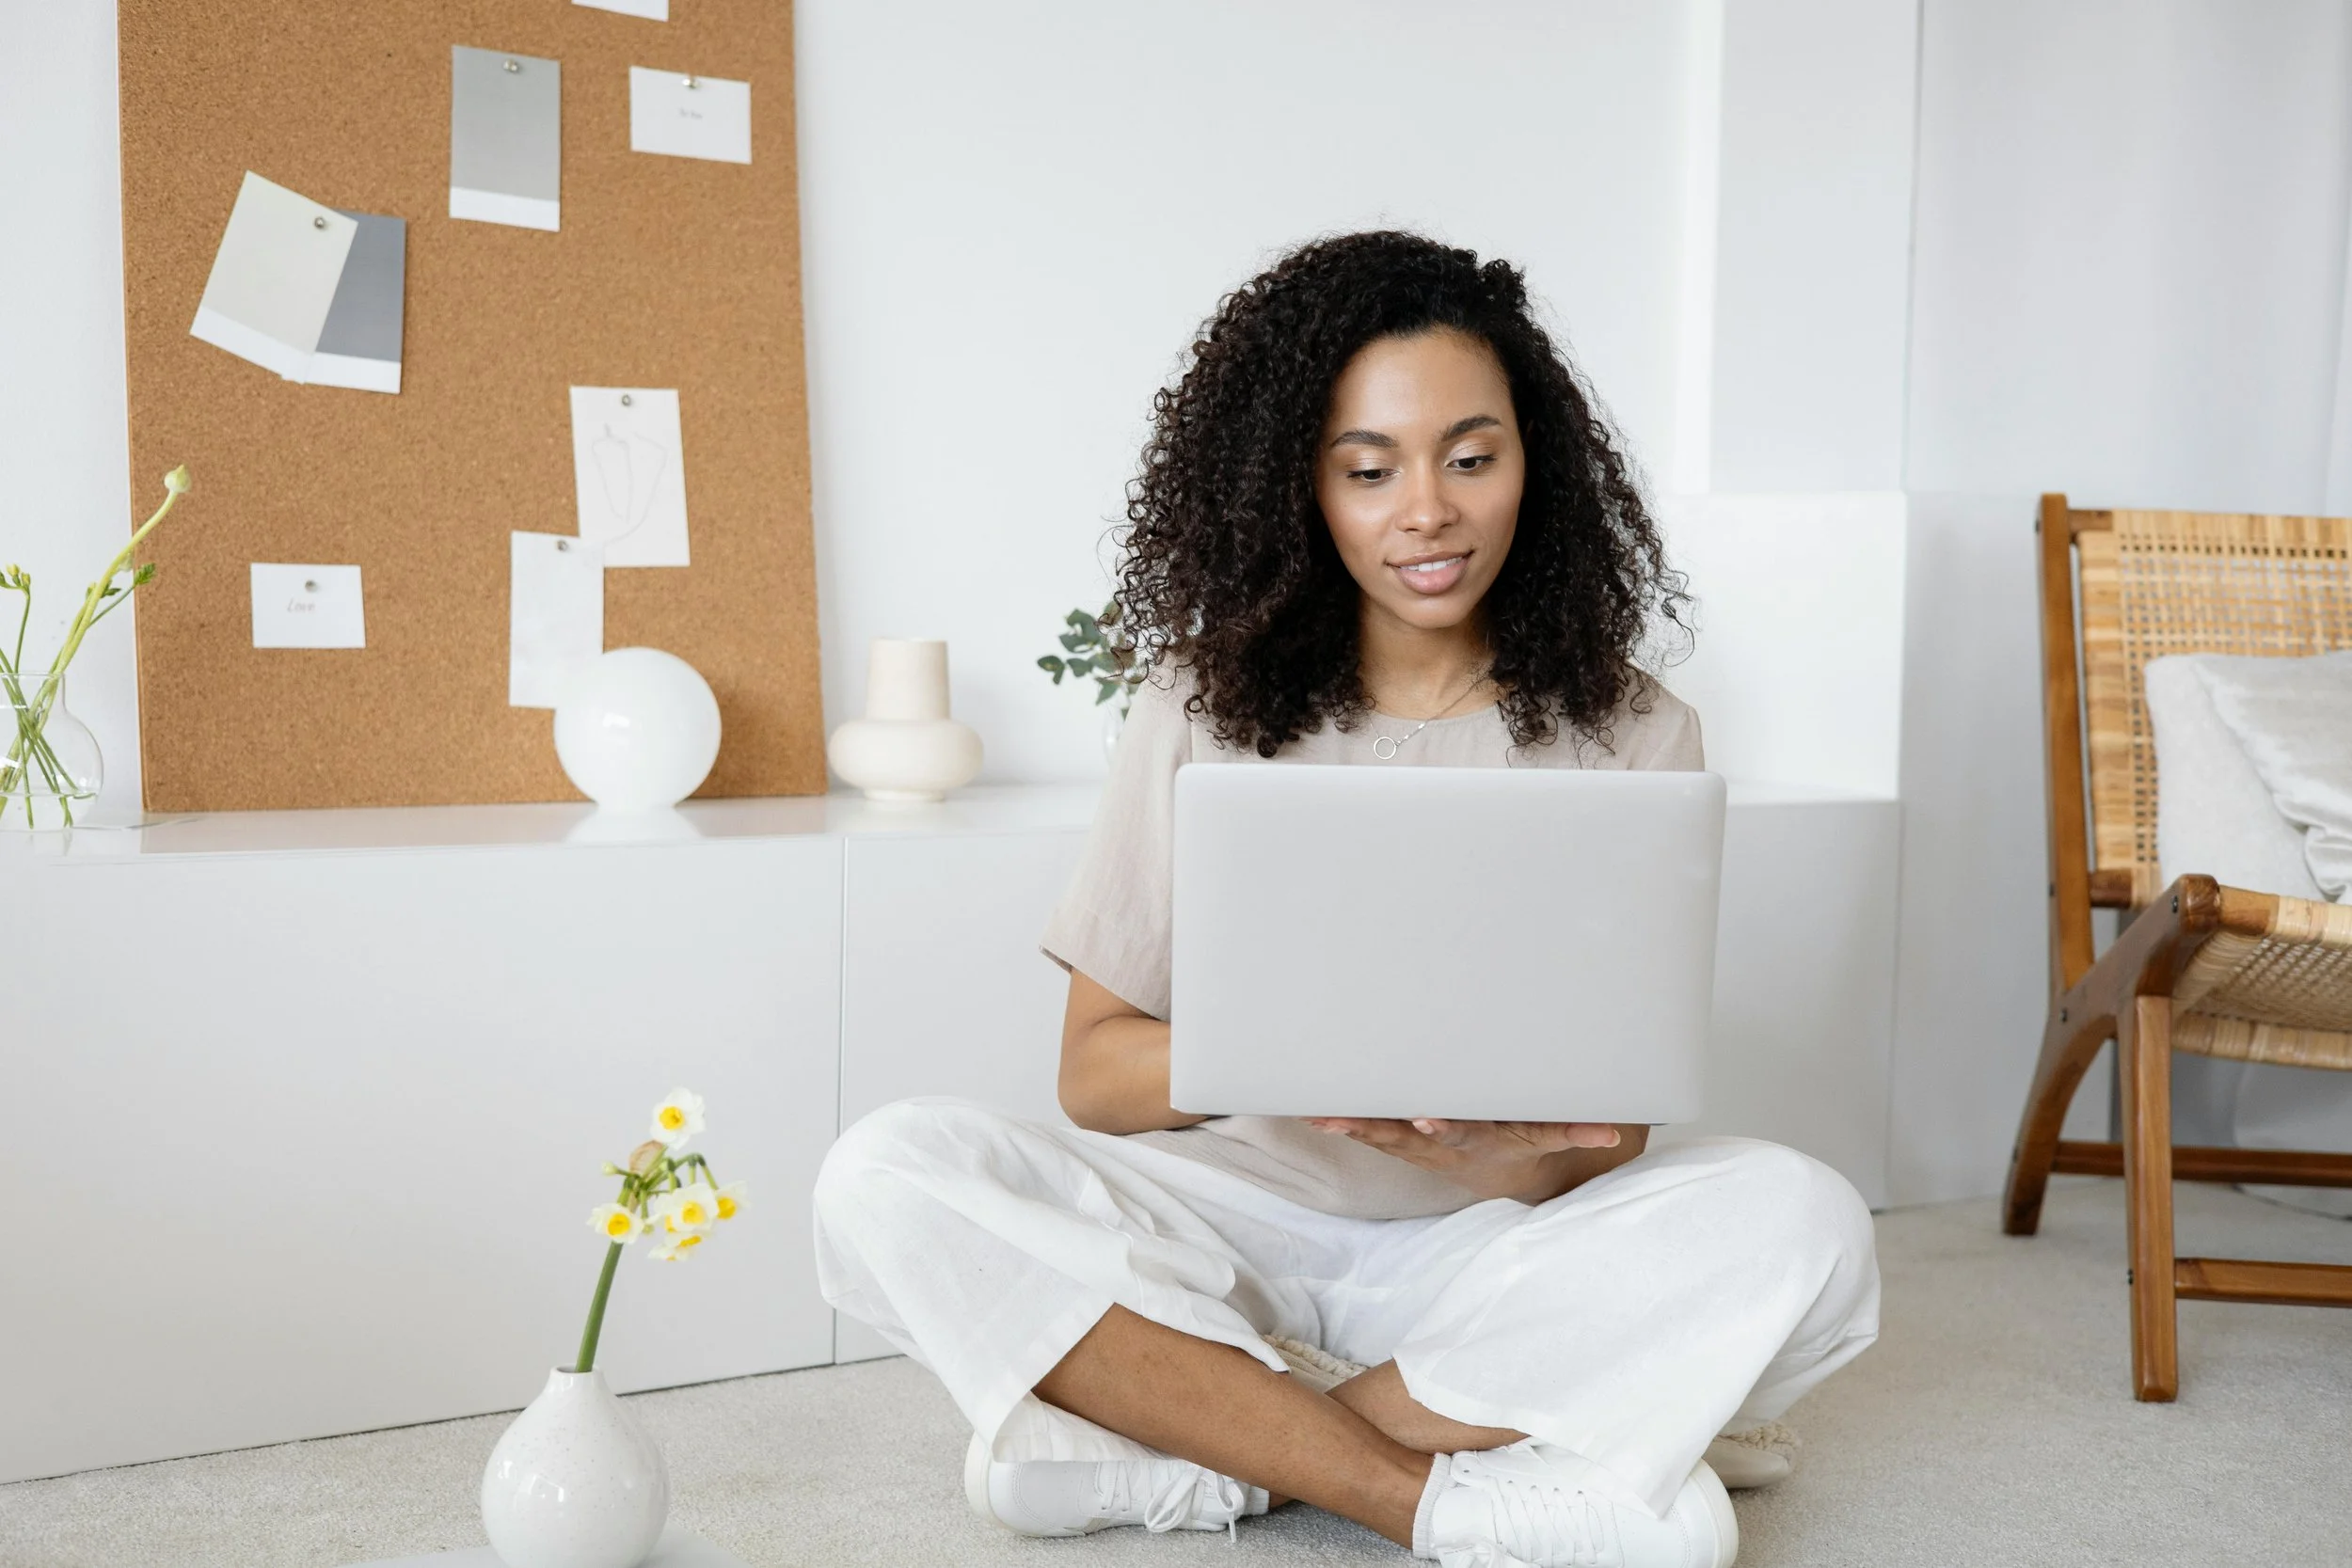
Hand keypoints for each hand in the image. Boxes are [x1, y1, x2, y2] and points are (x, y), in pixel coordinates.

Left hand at [1300, 1118, 1634, 1204]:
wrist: (1504, 1170)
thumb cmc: (1525, 1140)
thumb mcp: (1552, 1135)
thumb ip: (1577, 1129)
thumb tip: (1612, 1130)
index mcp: (1477, 1140)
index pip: (1457, 1134)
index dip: (1442, 1128)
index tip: (1425, 1120)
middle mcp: (1440, 1144)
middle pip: (1402, 1136)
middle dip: (1372, 1128)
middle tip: (1341, 1119)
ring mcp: (1418, 1144)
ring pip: (1378, 1134)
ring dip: (1347, 1125)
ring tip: (1315, 1114)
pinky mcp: (1402, 1138)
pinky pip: (1369, 1130)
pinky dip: (1343, 1121)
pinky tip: (1310, 1109)